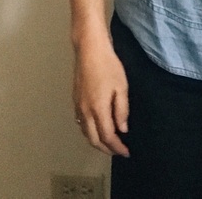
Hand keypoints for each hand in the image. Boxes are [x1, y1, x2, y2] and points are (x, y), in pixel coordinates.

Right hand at [73, 39, 129, 156]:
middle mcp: (85, 111)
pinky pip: (81, 123)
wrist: (89, 50)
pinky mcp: (75, 99)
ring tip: (109, 142)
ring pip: (85, 132)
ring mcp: (78, 106)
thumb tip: (122, 129)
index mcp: (98, 109)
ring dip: (97, 141)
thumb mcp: (121, 87)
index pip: (107, 136)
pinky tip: (97, 127)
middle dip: (106, 149)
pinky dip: (89, 131)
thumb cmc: (108, 65)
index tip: (126, 152)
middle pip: (93, 139)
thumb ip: (122, 110)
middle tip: (118, 151)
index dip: (117, 147)